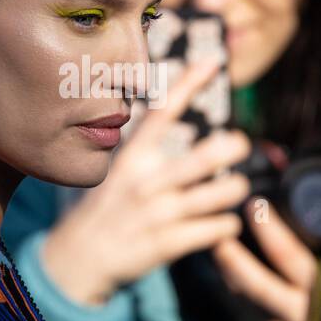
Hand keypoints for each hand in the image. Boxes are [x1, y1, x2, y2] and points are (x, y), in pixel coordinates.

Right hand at [41, 57, 250, 305]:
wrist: (81, 260)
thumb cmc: (110, 209)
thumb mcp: (121, 171)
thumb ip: (150, 149)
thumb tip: (179, 114)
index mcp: (133, 158)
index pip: (163, 111)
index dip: (189, 83)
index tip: (213, 60)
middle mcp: (147, 182)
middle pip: (204, 156)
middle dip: (232, 146)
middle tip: (239, 144)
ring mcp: (160, 214)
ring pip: (221, 193)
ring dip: (234, 188)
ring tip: (233, 188)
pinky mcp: (170, 244)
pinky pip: (220, 228)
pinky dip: (227, 225)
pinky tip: (220, 223)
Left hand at [210, 197, 317, 320]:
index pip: (291, 259)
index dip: (271, 232)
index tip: (254, 206)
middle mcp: (303, 318)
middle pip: (259, 288)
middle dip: (234, 261)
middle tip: (218, 236)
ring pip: (246, 305)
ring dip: (228, 278)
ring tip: (218, 250)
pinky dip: (233, 299)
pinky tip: (226, 278)